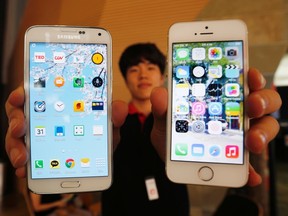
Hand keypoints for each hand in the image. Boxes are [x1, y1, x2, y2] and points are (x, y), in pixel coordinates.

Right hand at [5, 85, 127, 177]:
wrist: (95, 158)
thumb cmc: (97, 134)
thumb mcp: (106, 125)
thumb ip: (113, 115)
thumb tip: (119, 108)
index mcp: (57, 102)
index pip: (36, 92)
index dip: (23, 92)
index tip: (20, 96)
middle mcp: (42, 117)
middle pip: (19, 114)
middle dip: (16, 121)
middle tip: (20, 130)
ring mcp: (35, 136)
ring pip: (16, 138)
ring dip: (16, 148)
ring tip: (23, 160)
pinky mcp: (35, 155)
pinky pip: (24, 158)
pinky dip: (23, 166)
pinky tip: (24, 172)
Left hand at [150, 68, 280, 186]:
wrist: (170, 160)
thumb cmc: (172, 134)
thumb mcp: (164, 120)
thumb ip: (162, 108)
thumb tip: (159, 94)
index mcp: (220, 99)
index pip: (242, 82)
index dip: (251, 76)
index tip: (249, 76)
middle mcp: (236, 115)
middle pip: (262, 102)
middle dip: (262, 101)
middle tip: (252, 106)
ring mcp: (240, 137)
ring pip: (265, 128)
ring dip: (262, 133)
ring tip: (252, 142)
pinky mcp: (238, 160)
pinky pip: (251, 164)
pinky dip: (252, 170)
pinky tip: (250, 176)